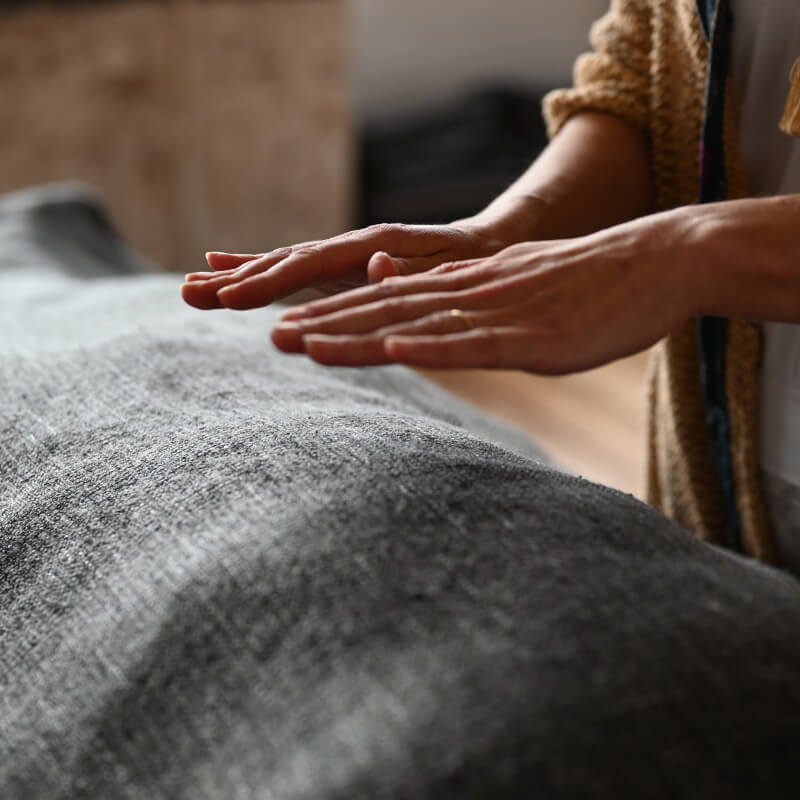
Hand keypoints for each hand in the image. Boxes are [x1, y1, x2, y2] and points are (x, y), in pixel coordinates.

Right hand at [180, 222, 506, 310]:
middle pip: (284, 262)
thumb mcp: (450, 266)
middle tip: (188, 294)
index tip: (229, 296)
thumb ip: (408, 268)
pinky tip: (224, 266)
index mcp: (372, 245)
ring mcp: (342, 255)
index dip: (269, 281)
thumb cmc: (471, 261)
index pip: (311, 264)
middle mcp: (349, 246)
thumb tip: (370, 263)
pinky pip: (294, 268)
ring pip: (282, 265)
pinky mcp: (341, 265)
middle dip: (237, 280)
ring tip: (191, 286)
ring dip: (237, 276)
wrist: (483, 244)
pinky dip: (259, 268)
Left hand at [270, 210, 697, 372]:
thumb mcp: (519, 285)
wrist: (656, 261)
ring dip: (357, 335)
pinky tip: (394, 350)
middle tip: (270, 336)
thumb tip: (436, 309)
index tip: (289, 327)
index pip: (387, 299)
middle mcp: (471, 294)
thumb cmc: (588, 283)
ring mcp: (500, 312)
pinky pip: (476, 343)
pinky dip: (433, 346)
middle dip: (326, 324)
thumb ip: (474, 298)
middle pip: (386, 309)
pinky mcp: (535, 336)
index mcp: (466, 286)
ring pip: (416, 324)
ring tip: (301, 343)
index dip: (336, 313)